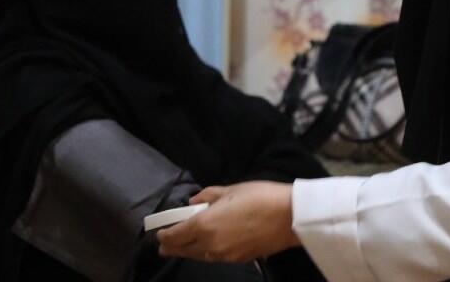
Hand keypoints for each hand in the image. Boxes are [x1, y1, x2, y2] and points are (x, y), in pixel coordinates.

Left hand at [157, 181, 299, 262]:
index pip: (176, 235)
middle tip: (164, 246)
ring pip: (199, 256)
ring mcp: (225, 255)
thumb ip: (208, 196)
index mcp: (205, 225)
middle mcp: (210, 244)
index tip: (159, 234)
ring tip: (184, 248)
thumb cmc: (260, 196)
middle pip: (185, 250)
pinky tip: (208, 249)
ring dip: (189, 252)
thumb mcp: (232, 189)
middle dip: (172, 247)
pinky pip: (215, 258)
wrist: (289, 217)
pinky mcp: (239, 259)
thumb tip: (194, 203)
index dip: (165, 235)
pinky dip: (206, 253)